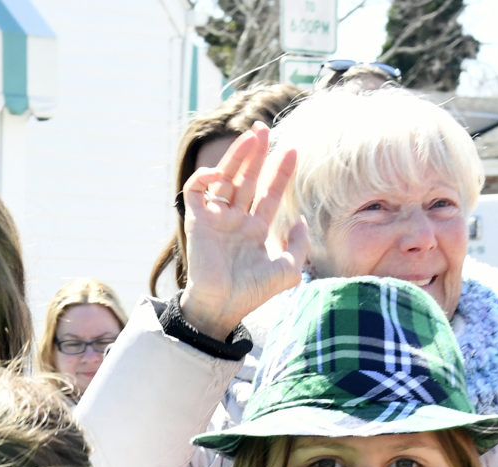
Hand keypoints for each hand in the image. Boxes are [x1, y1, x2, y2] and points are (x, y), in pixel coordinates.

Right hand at [178, 124, 310, 340]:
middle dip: (257, 153)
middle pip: (247, 178)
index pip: (269, 193)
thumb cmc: (252, 293)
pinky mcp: (196, 221)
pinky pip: (196, 191)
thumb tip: (301, 219)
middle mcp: (235, 220)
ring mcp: (215, 219)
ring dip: (237, 156)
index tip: (293, 151)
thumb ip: (299, 245)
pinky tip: (218, 174)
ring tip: (251, 136)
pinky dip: (204, 177)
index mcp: (255, 230)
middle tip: (264, 128)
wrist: (223, 306)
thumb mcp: (288, 270)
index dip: (281, 172)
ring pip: (225, 178)